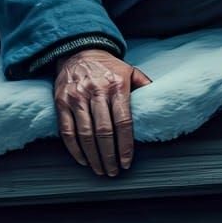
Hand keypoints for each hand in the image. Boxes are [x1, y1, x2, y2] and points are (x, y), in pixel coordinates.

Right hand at [53, 48, 152, 175]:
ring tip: (100, 170)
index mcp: (116, 86)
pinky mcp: (61, 102)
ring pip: (85, 134)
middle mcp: (96, 91)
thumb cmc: (107, 66)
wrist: (79, 51)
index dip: (126, 145)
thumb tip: (160, 101)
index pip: (123, 121)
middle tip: (114, 171)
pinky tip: (84, 159)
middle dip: (110, 156)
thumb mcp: (129, 70)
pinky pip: (67, 131)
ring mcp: (77, 97)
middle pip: (104, 131)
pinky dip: (75, 149)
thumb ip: (144, 86)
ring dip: (94, 157)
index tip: (127, 162)